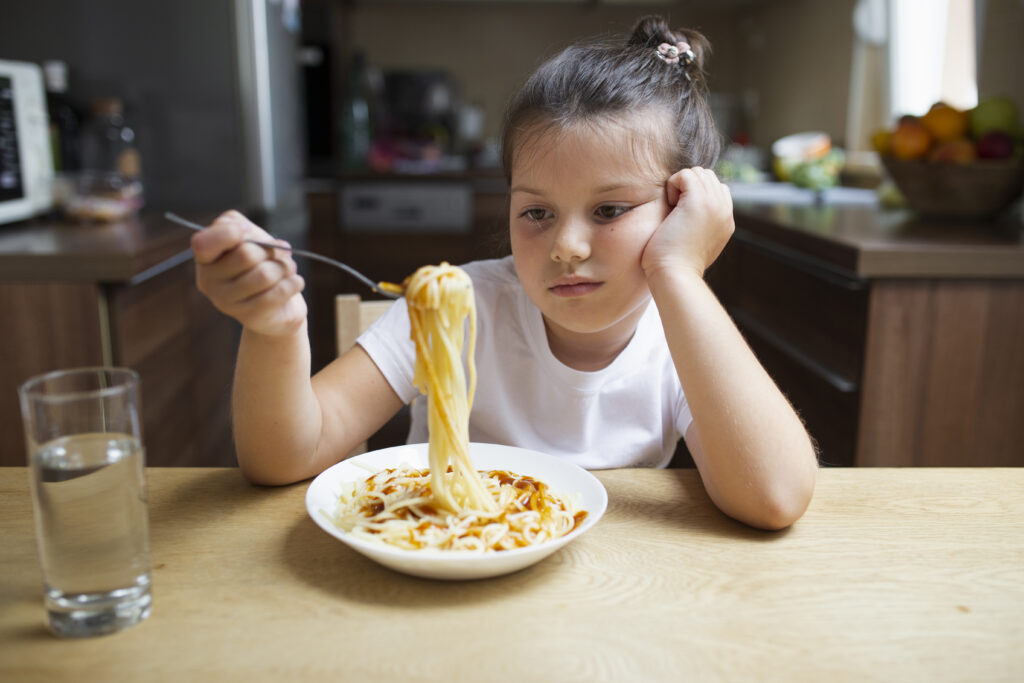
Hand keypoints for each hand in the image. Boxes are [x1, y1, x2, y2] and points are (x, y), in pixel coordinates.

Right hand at [192, 210, 306, 336]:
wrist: (278, 303)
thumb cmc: (261, 262)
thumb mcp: (246, 235)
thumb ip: (236, 224)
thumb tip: (242, 232)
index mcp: (205, 259)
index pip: (202, 244)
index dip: (229, 234)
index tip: (247, 232)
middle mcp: (209, 282)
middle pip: (246, 255)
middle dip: (271, 251)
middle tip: (277, 256)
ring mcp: (226, 303)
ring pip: (265, 275)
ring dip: (285, 267)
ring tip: (286, 270)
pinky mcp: (249, 317)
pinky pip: (278, 293)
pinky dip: (294, 282)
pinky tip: (294, 282)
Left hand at [641, 167, 733, 279]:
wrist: (675, 275)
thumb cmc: (675, 265)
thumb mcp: (694, 244)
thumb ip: (700, 226)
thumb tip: (687, 215)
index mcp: (726, 221)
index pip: (717, 189)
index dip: (695, 194)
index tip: (682, 215)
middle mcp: (724, 210)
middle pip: (708, 177)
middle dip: (688, 187)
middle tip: (675, 212)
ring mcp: (714, 204)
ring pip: (698, 173)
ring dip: (680, 186)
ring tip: (673, 210)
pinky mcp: (698, 201)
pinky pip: (685, 174)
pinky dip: (672, 185)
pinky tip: (670, 207)